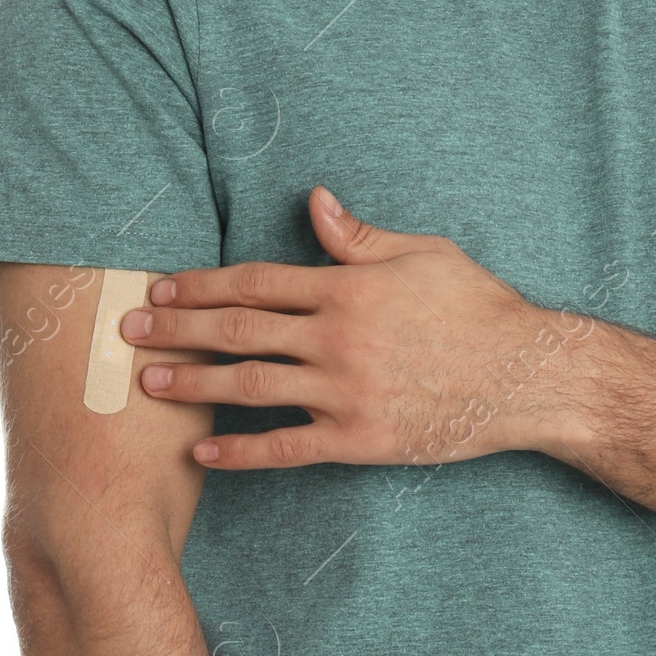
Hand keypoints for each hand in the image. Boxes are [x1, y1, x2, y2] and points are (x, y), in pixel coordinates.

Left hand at [121, 185, 596, 469]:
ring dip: (192, 386)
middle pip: (237, 330)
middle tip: (128, 332)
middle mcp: (336, 338)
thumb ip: (359, 236)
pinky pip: (285, 449)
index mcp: (347, 288)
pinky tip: (204, 454)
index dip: (200, 284)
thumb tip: (313, 202)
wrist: (527, 377)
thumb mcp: (423, 254)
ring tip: (149, 386)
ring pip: (248, 387)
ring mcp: (344, 392)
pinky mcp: (358, 440)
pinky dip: (240, 453)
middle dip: (176, 330)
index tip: (162, 289)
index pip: (255, 282)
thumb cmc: (480, 309)